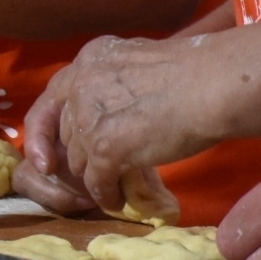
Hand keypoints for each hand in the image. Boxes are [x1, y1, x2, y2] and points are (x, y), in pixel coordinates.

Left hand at [21, 34, 227, 211]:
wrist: (214, 84)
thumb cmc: (196, 72)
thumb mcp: (140, 63)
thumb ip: (116, 82)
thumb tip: (112, 108)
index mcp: (89, 59)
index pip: (52, 98)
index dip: (46, 130)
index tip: (47, 156)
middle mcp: (81, 84)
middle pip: (67, 132)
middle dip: (81, 153)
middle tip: (101, 168)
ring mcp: (89, 117)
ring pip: (78, 160)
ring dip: (94, 176)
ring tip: (113, 186)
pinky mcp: (105, 148)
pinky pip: (95, 182)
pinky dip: (105, 195)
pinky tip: (118, 200)